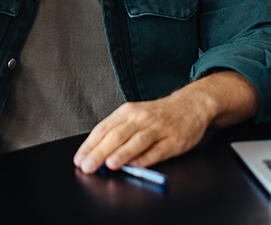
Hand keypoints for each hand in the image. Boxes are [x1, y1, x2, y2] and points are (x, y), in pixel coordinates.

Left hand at [73, 71, 259, 173]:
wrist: (191, 104)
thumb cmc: (158, 114)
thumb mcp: (135, 116)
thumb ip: (117, 132)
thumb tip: (97, 153)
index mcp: (128, 112)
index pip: (104, 128)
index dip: (90, 145)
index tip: (79, 158)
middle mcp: (141, 118)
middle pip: (117, 135)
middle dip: (100, 152)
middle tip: (88, 166)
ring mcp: (158, 129)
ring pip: (137, 141)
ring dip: (123, 153)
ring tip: (110, 164)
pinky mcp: (174, 140)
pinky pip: (158, 150)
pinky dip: (146, 158)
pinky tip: (136, 166)